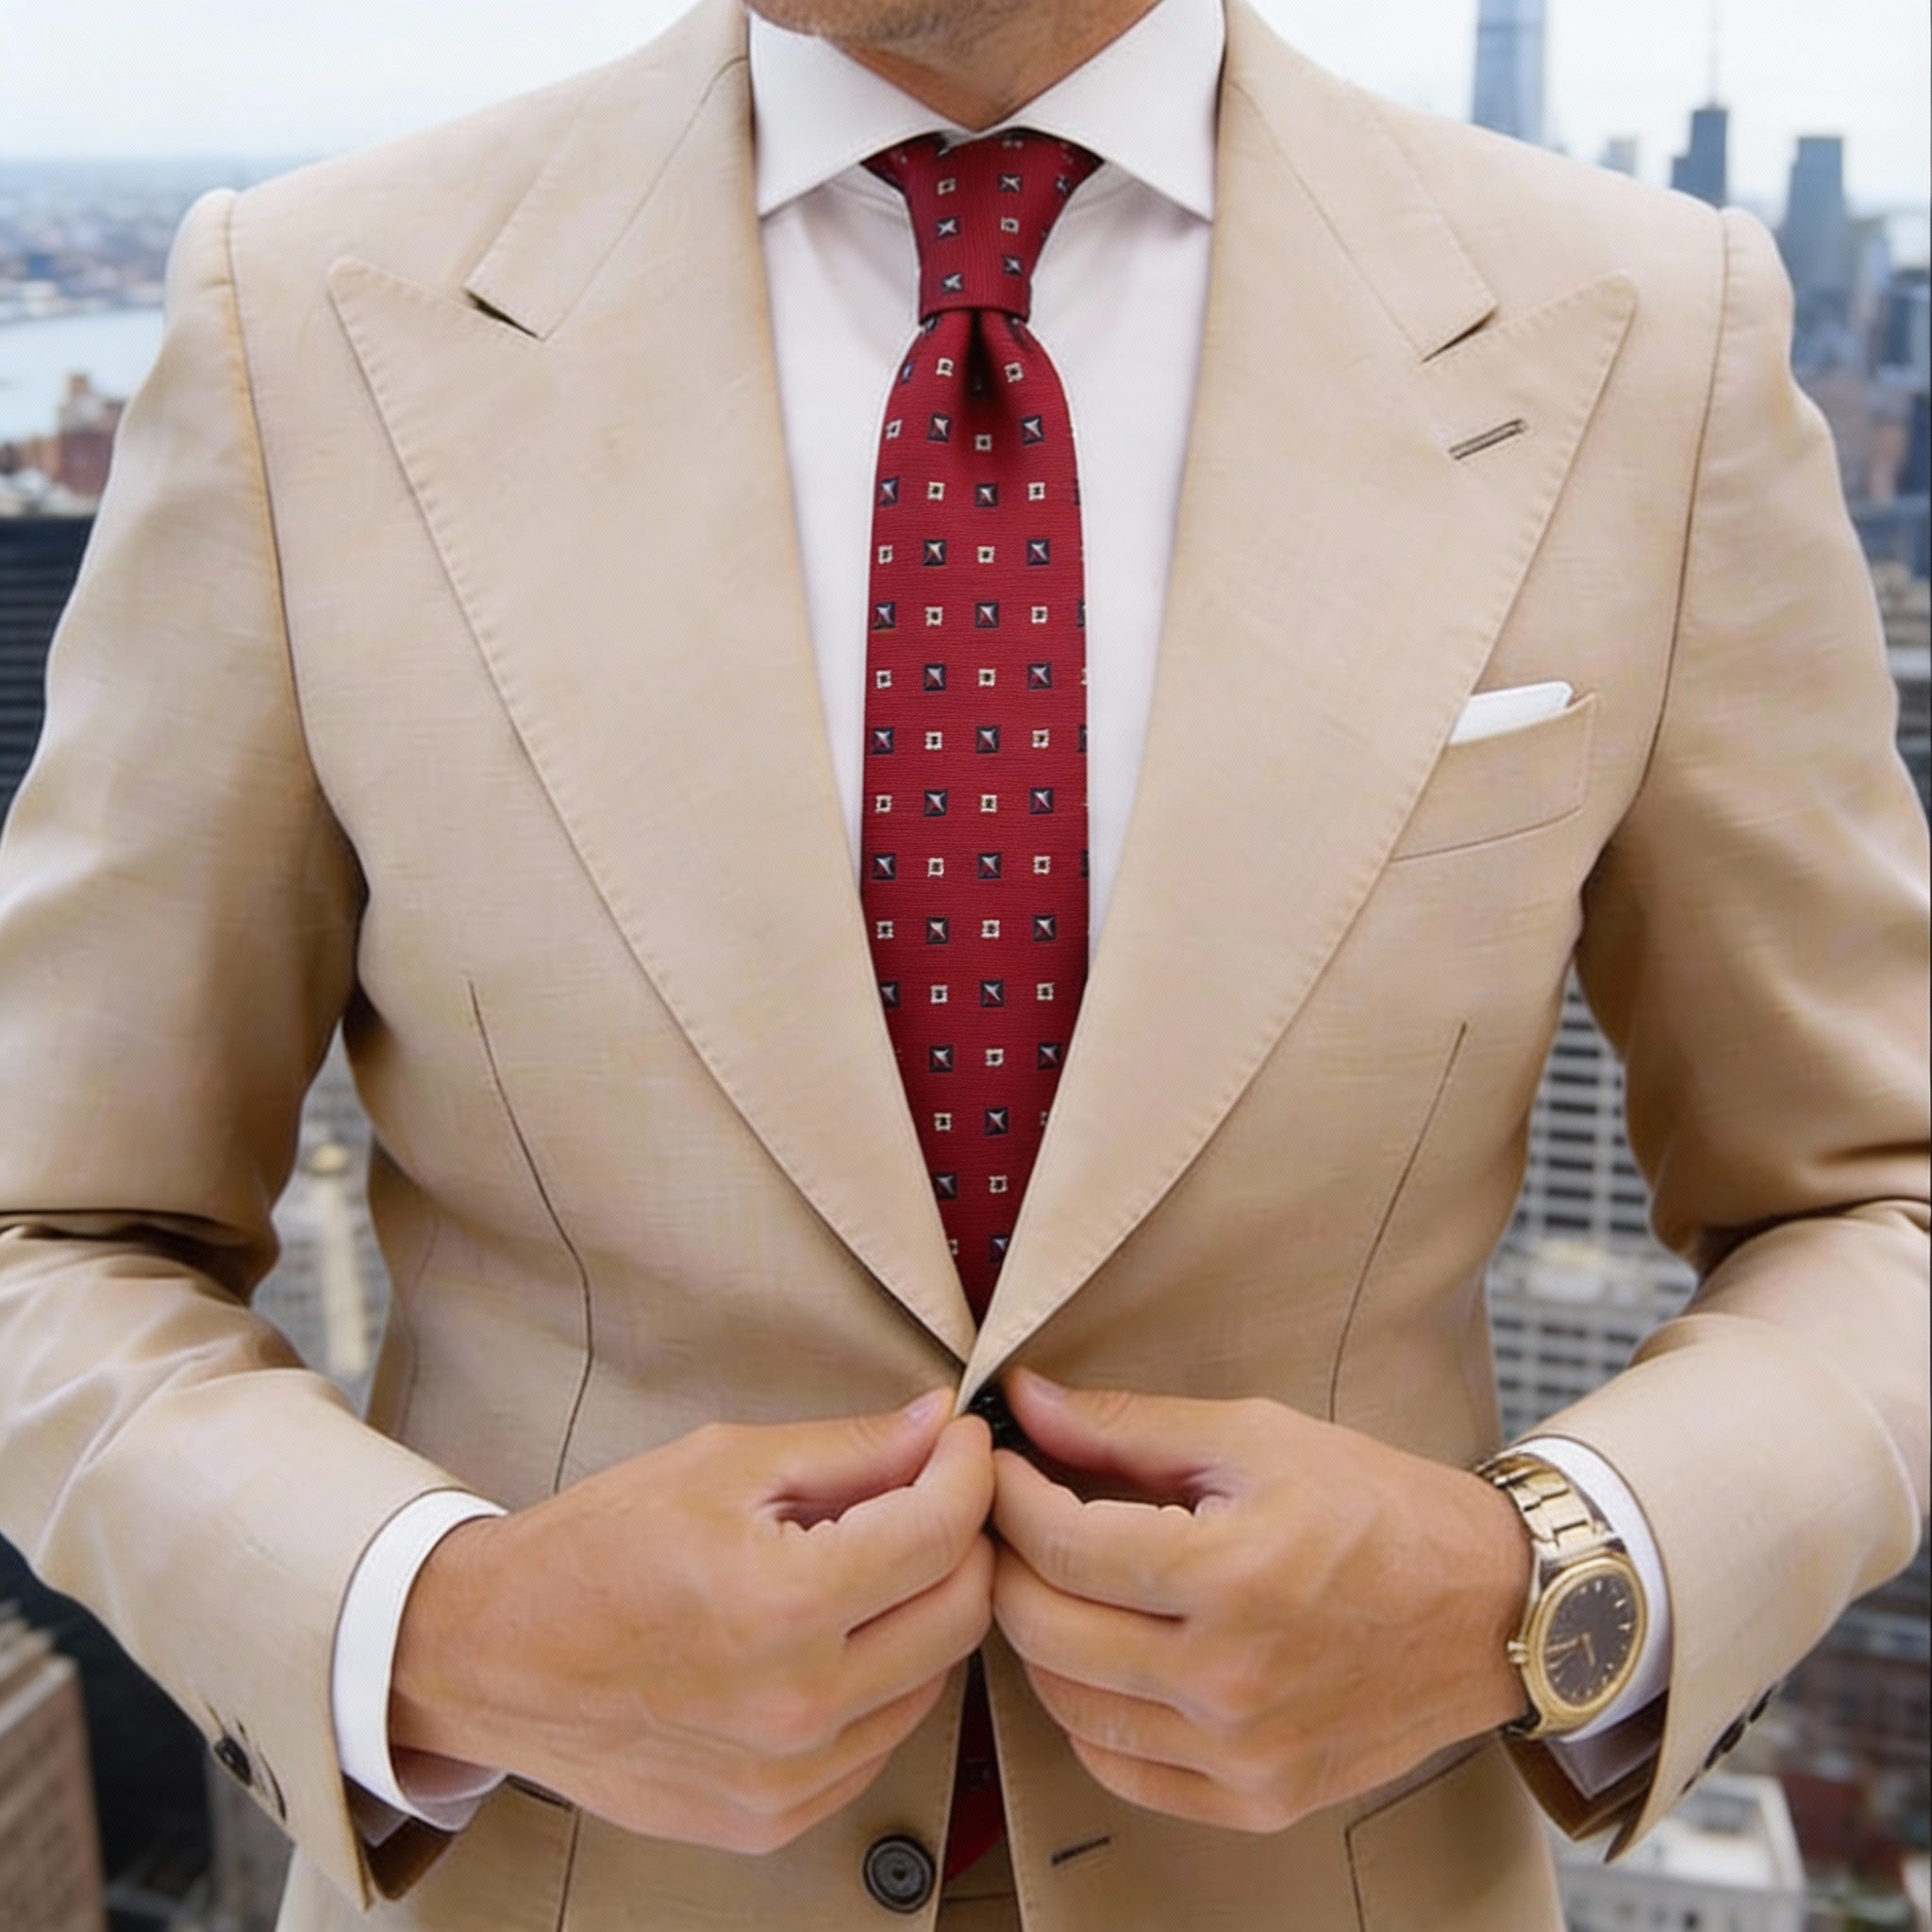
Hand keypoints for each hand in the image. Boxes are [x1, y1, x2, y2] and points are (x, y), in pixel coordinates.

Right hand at [390, 1394, 994, 1853]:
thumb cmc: (595, 1549)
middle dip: (964, 1537)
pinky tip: (833, 1635)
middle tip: (930, 1493)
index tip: (961, 1443)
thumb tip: (938, 1425)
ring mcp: (787, 1778)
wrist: (494, 1657)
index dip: (968, 1471)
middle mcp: (796, 1706)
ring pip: (932, 1680)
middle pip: (961, 1613)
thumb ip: (849, 1449)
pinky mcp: (772, 1820)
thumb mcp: (722, 1464)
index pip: (941, 1533)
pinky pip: (879, 1741)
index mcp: (782, 1604)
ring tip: (868, 1562)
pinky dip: (881, 1680)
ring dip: (925, 1610)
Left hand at [990, 1371, 1530, 1832]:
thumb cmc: (1377, 1507)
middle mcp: (1230, 1680)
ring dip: (1039, 1637)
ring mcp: (1242, 1753)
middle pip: (1045, 1629)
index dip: (1008, 1495)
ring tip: (1054, 1580)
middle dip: (1007, 1561)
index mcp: (1231, 1576)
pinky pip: (1120, 1771)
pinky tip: (1101, 1657)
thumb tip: (1025, 1401)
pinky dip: (1087, 1714)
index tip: (998, 1464)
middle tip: (1011, 1517)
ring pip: (1067, 1706)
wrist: (1489, 1606)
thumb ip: (1127, 1426)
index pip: (1060, 1544)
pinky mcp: (1257, 1800)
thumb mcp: (1255, 1437)